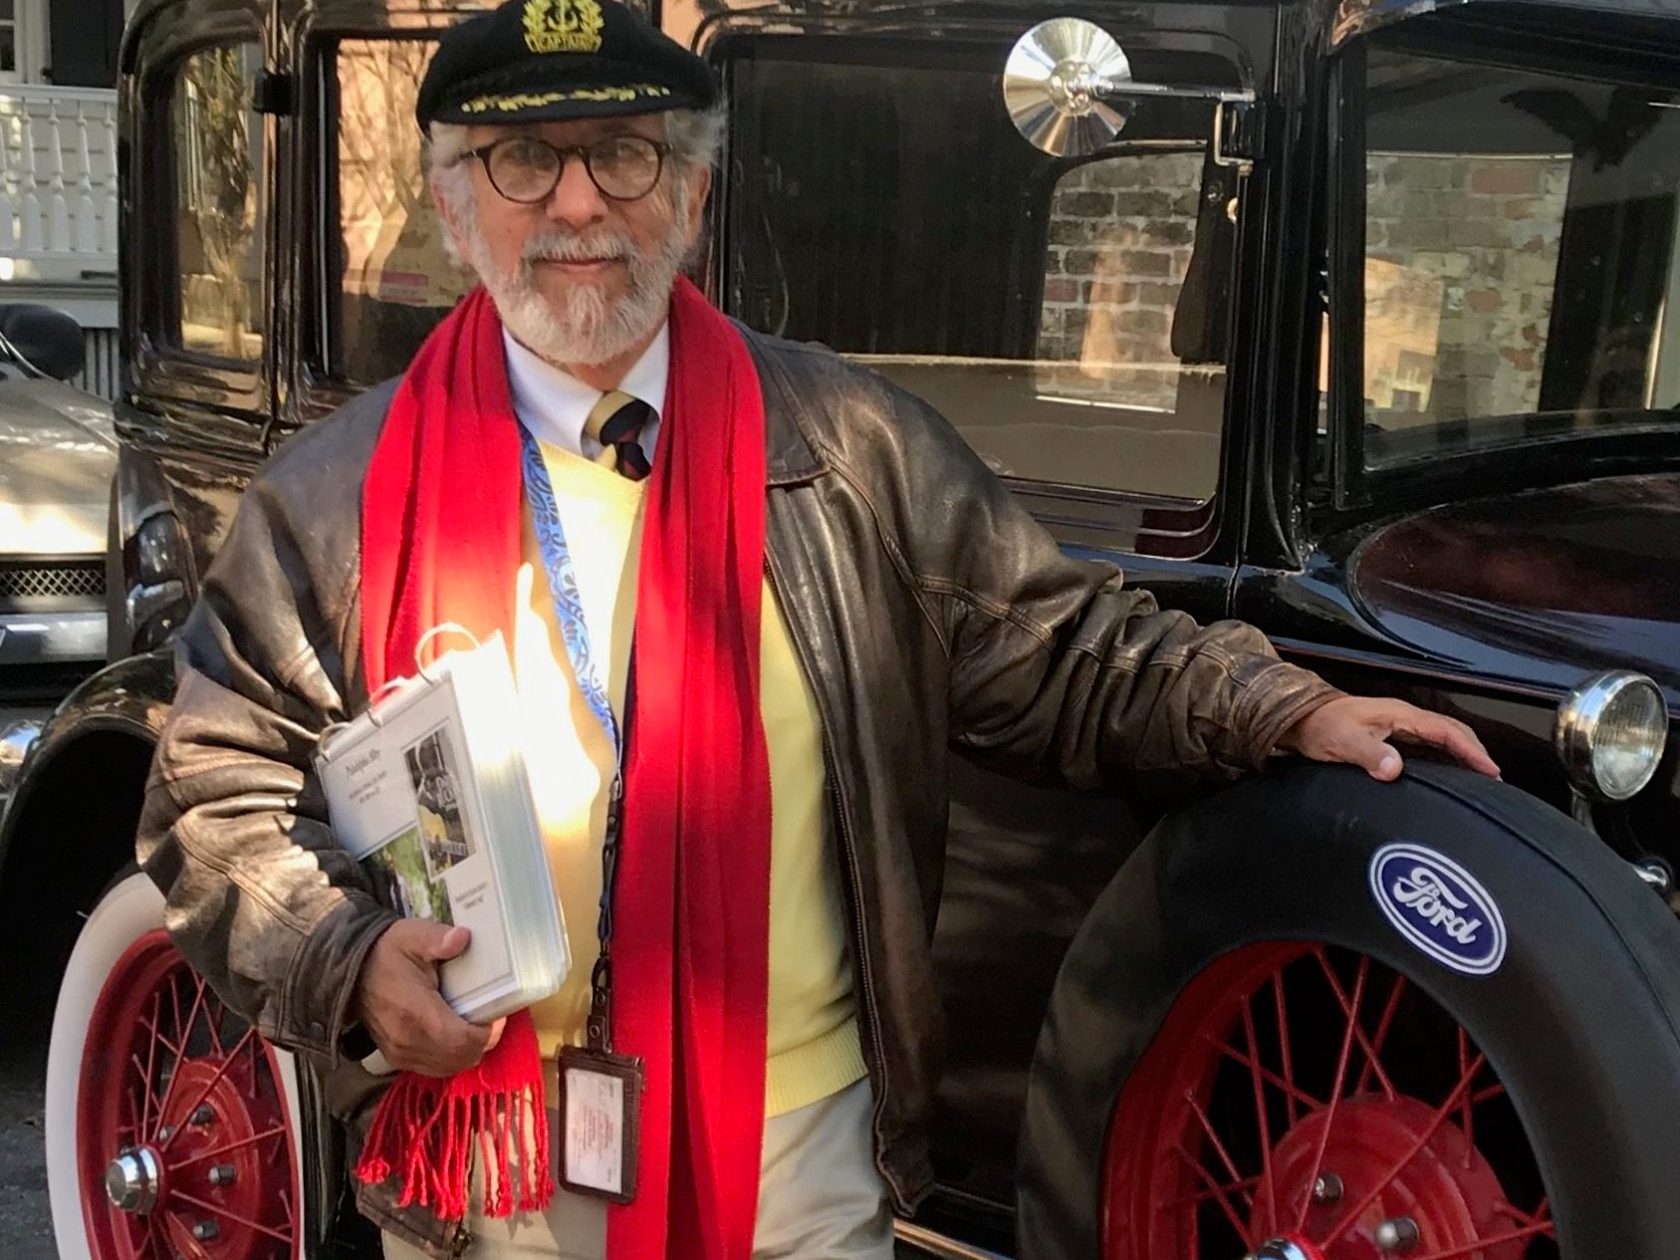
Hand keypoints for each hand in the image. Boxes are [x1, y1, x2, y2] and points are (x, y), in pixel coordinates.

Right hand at [352, 920, 505, 1076]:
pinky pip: (435, 1068)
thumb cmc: (387, 953)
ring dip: (469, 1049)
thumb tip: (462, 937)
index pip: (462, 1041)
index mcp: (415, 1013)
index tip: (497, 1010)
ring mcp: (401, 1055)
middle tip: (490, 1015)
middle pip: (462, 1057)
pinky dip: (452, 1056)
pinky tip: (455, 1033)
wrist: (350, 973)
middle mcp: (408, 1042)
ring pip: (451, 1066)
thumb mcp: (411, 936)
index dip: (488, 1031)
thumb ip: (437, 938)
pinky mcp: (397, 1059)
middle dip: (483, 1039)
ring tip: (474, 1022)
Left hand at [1277, 696, 1500, 781]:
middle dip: (1475, 751)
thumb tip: (1395, 769)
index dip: (1471, 750)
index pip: (1446, 730)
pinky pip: (1428, 744)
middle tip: (1494, 777)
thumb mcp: (1342, 742)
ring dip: (1463, 753)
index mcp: (1399, 715)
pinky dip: (1446, 756)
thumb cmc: (1319, 726)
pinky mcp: (1391, 735)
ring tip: (1480, 776)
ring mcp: (1398, 725)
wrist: (1298, 718)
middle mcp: (1403, 717)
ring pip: (1442, 736)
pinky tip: (1448, 772)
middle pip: (1451, 730)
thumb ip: (1369, 755)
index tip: (1491, 770)